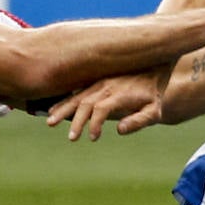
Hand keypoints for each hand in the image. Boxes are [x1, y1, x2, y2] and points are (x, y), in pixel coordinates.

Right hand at [45, 70, 167, 140]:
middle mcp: (106, 86)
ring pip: (76, 96)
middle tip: (71, 138)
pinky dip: (63, 100)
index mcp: (119, 94)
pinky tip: (52, 109)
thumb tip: (119, 130)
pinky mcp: (93, 81)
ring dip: (63, 109)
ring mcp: (98, 82)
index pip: (102, 108)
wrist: (152, 65)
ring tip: (50, 122)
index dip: (96, 124)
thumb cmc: (153, 93)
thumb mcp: (154, 110)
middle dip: (76, 121)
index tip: (93, 138)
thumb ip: (139, 121)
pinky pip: (75, 91)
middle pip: (85, 103)